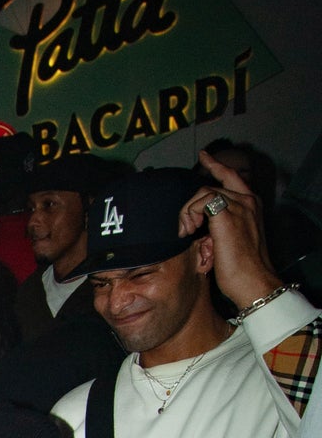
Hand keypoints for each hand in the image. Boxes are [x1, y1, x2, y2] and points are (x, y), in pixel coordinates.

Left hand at [179, 150, 279, 309]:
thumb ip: (219, 226)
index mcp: (251, 206)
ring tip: (187, 232)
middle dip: (190, 203)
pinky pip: (201, 201)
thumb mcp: (230, 241)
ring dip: (188, 212)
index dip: (216, 165)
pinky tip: (190, 230)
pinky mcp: (227, 214)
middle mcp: (247, 201)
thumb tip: (197, 225)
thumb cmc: (241, 269)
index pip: (232, 177)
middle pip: (211, 186)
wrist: (252, 281)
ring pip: (203, 192)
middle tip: (184, 224)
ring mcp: (239, 205)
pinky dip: (190, 214)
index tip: (204, 156)